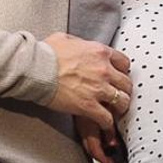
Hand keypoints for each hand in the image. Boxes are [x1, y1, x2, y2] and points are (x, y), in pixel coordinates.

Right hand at [43, 33, 131, 148]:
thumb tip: (77, 44)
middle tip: (120, 95)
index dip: (122, 72)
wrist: (35, 68)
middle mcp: (103, 69)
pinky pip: (107, 118)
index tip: (118, 77)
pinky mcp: (88, 105)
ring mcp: (98, 88)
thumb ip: (79, 42)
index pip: (123, 63)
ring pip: (122, 101)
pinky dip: (107, 123)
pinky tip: (104, 124)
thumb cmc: (45, 53)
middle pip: (126, 83)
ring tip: (115, 111)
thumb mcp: (65, 39)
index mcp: (99, 52)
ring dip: (119, 107)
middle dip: (124, 90)